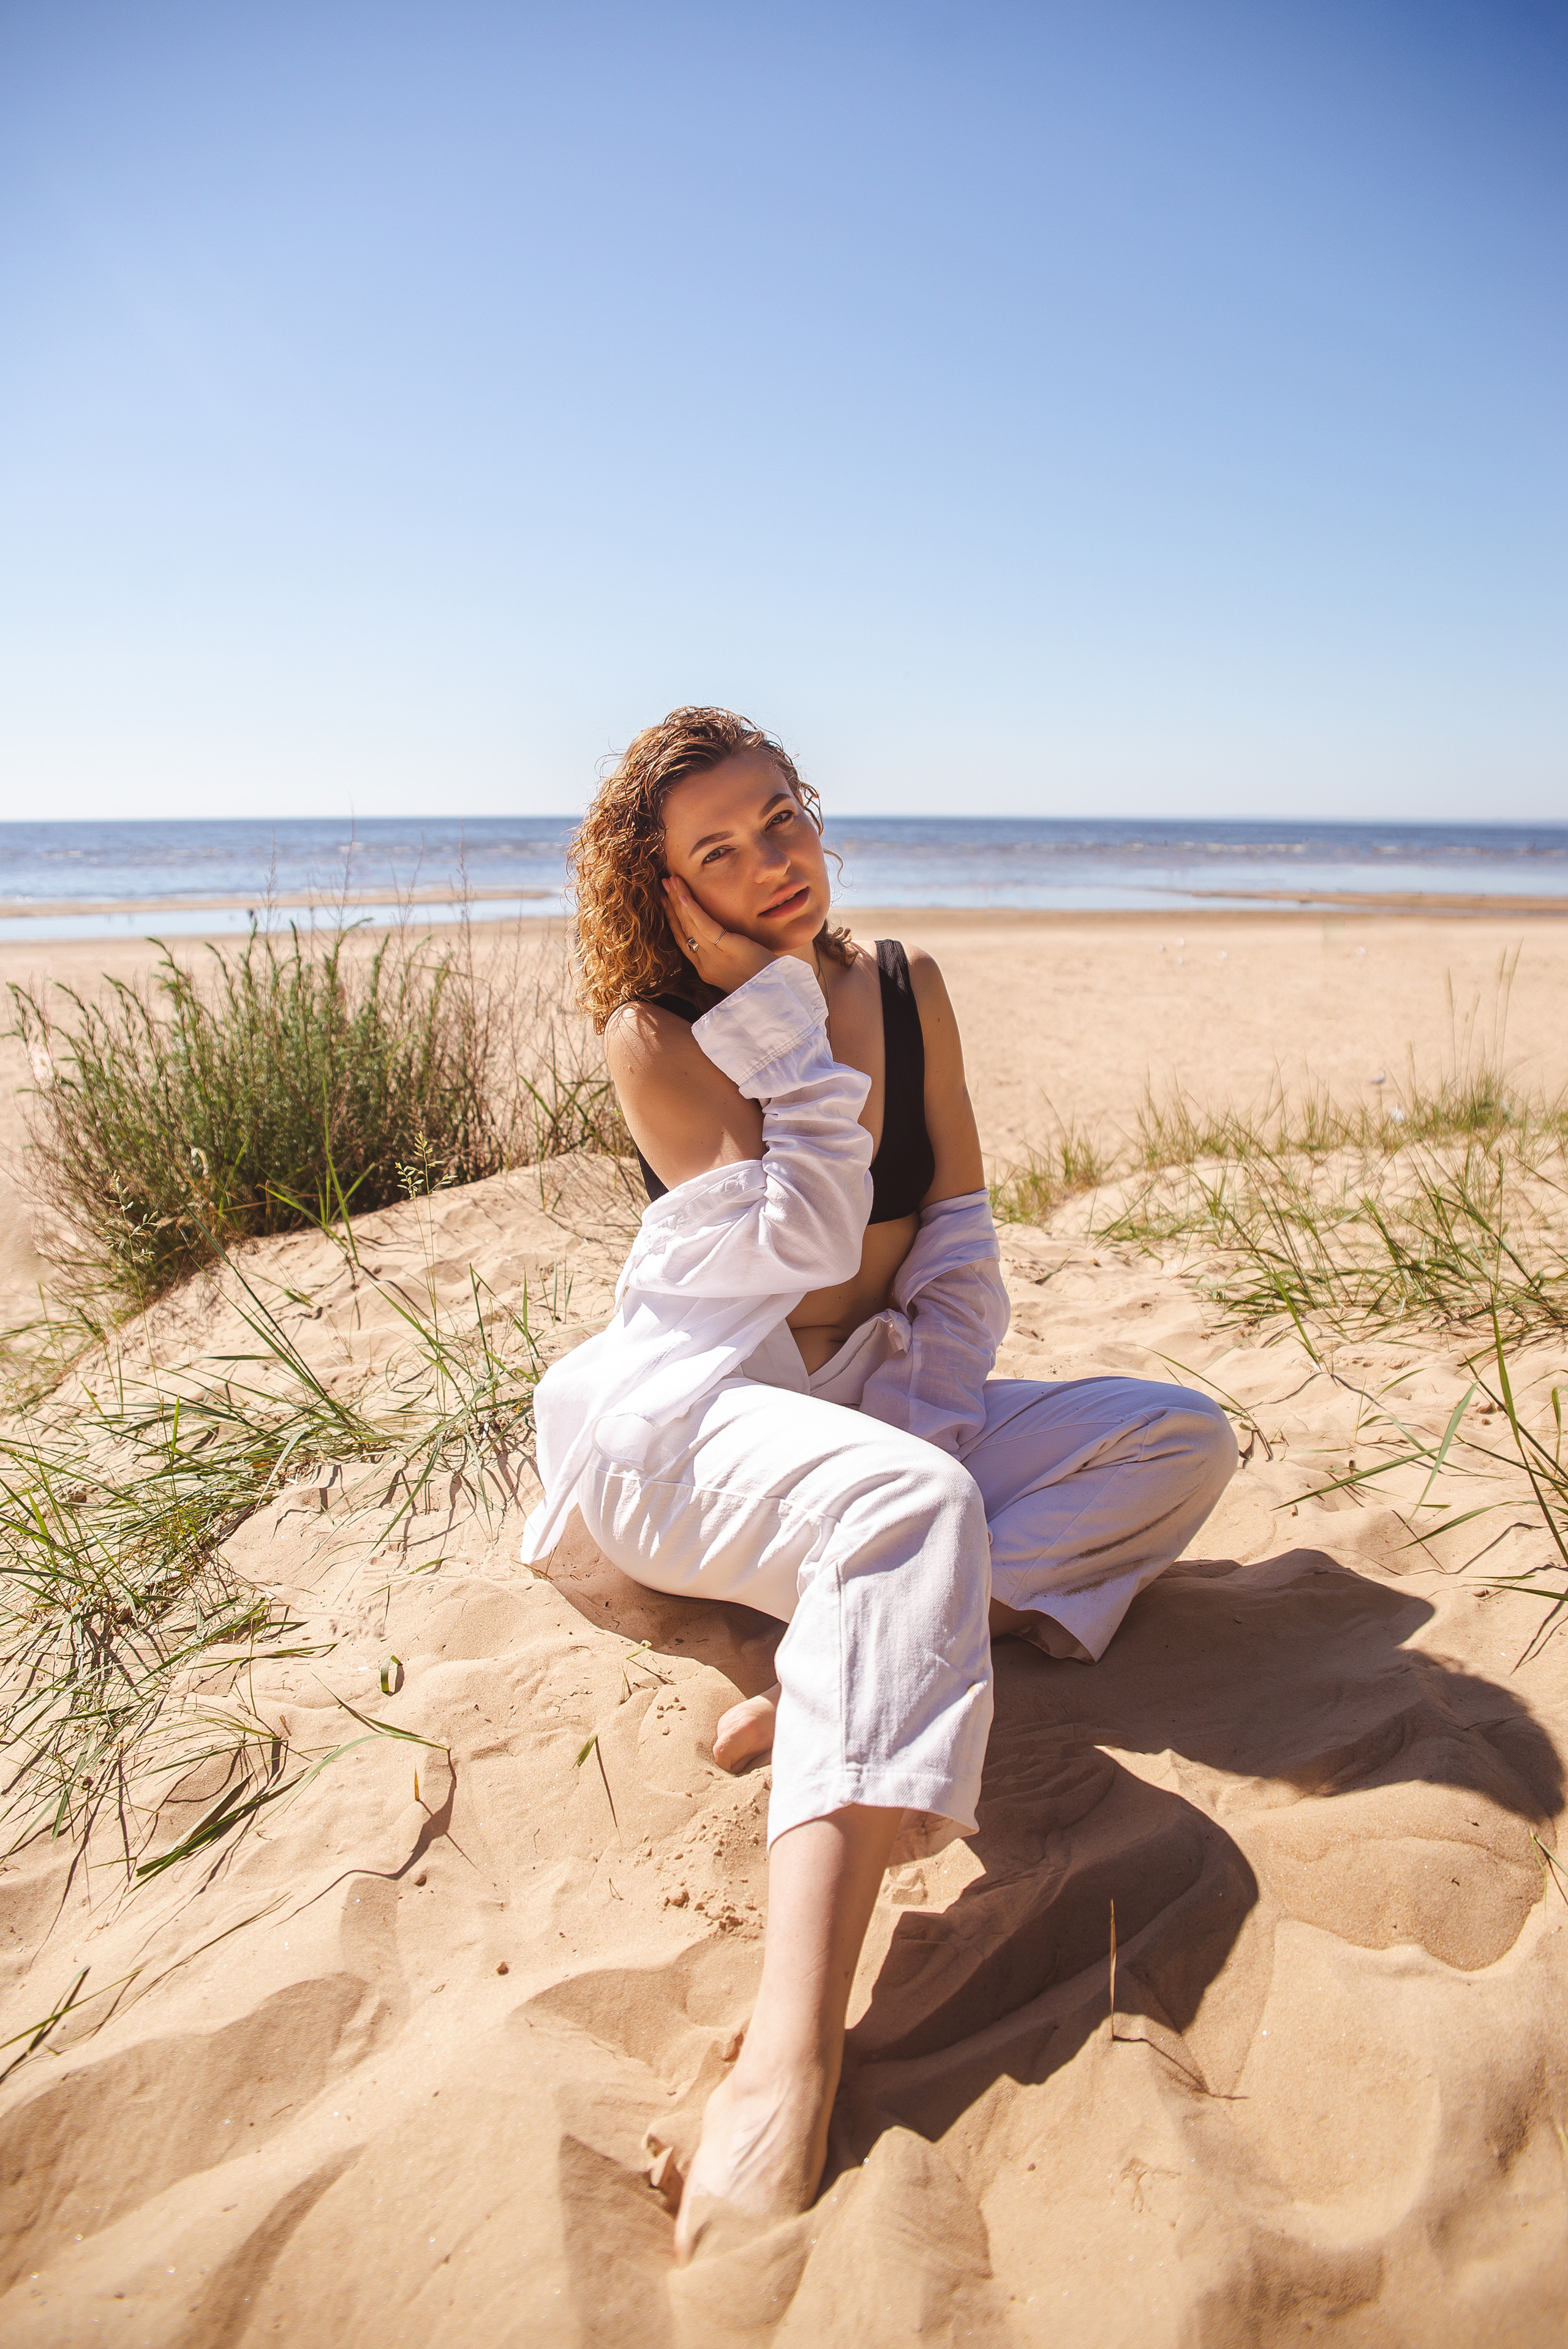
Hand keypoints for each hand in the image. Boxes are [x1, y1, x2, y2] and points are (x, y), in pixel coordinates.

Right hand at [663, 875, 775, 995]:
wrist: (777, 994)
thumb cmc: (762, 979)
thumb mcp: (735, 969)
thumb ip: (724, 955)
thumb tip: (719, 937)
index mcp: (705, 969)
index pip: (683, 939)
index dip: (672, 919)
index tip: (664, 901)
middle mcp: (705, 965)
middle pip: (683, 929)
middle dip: (671, 905)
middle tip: (663, 884)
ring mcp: (716, 958)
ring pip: (691, 925)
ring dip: (679, 900)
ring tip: (671, 881)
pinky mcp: (730, 949)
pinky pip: (706, 927)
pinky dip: (694, 910)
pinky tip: (684, 896)